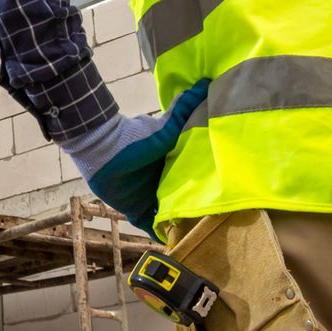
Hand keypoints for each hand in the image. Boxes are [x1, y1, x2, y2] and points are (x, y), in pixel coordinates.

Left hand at [59, 80, 209, 234]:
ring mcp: (151, 199)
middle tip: (221, 227)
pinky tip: (175, 248)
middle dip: (199, 213)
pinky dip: (162, 237)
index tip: (230, 202)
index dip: (210, 192)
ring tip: (202, 240)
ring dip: (182, 227)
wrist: (101, 150)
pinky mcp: (136, 211)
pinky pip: (151, 228)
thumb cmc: (135, 138)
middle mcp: (164, 184)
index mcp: (173, 167)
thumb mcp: (166, 127)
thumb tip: (205, 82)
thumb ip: (184, 108)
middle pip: (186, 202)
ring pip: (172, 217)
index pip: (195, 183)